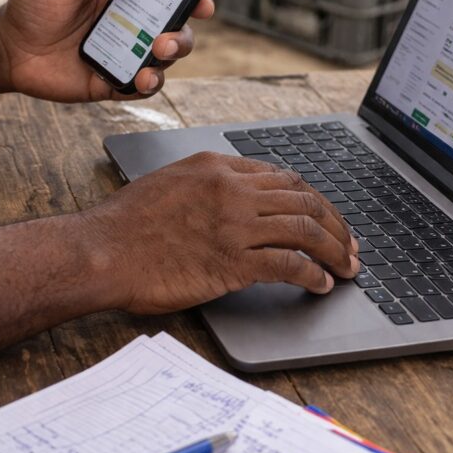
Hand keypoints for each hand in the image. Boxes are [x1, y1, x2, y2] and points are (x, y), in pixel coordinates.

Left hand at [0, 0, 213, 102]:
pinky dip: (151, 81)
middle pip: (178, 3)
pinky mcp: (116, 75)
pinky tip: (143, 76)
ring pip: (170, 45)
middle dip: (197, 3)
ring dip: (176, 45)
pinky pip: (146, 82)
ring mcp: (127, 43)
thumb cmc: (31, 5)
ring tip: (161, 47)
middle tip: (201, 7)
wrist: (8, 51)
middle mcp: (129, 9)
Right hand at [81, 153, 359, 314]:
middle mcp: (231, 190)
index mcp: (217, 167)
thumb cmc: (126, 224)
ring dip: (336, 251)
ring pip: (307, 230)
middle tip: (351, 245)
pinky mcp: (232, 261)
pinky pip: (290, 265)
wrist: (101, 250)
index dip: (315, 200)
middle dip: (337, 225)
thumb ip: (209, 186)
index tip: (327, 218)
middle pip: (305, 200)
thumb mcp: (170, 183)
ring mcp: (234, 224)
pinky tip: (321, 285)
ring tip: (348, 268)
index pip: (284, 178)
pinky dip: (313, 275)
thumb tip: (240, 201)